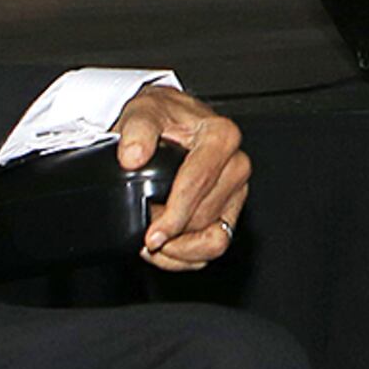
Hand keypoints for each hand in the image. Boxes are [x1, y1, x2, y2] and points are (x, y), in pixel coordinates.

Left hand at [117, 84, 249, 270]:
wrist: (168, 120)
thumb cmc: (161, 116)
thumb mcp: (143, 112)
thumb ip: (137, 131)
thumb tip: (133, 155)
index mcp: (221, 136)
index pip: (199, 184)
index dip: (173, 215)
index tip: (151, 234)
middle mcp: (236, 164)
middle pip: (205, 217)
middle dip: (172, 234)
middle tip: (144, 236)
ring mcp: (236, 190)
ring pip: (216, 239)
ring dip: (182, 251)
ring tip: (154, 247)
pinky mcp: (230, 209)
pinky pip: (216, 245)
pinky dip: (189, 256)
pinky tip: (167, 249)